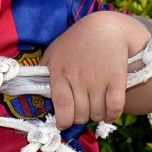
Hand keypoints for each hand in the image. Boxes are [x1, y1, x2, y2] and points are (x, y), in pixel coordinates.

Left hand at [41, 11, 130, 129]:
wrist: (105, 28)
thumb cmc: (76, 41)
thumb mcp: (54, 52)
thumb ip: (44, 71)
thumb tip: (35, 90)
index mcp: (59, 72)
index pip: (61, 106)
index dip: (63, 121)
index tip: (64, 123)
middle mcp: (78, 78)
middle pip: (80, 115)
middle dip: (80, 118)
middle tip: (81, 110)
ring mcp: (98, 80)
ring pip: (97, 114)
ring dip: (96, 116)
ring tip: (94, 107)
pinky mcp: (116, 80)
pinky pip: (114, 109)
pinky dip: (111, 115)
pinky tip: (108, 112)